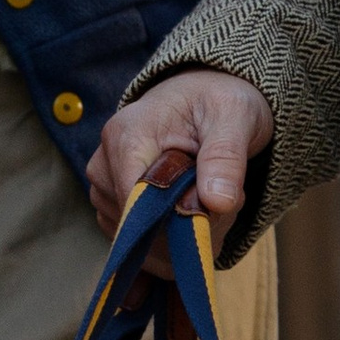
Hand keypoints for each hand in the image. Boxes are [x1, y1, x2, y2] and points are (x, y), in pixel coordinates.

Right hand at [89, 71, 273, 256]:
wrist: (206, 96)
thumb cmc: (217, 101)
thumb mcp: (234, 117)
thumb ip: (226, 156)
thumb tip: (217, 202)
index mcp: (126, 135)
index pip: (137, 204)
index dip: (179, 221)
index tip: (217, 212)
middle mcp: (104, 163)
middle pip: (141, 227)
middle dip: (189, 226)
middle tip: (226, 198)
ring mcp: (105, 188)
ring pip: (143, 241)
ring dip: (186, 234)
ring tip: (211, 196)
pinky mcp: (113, 205)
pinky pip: (143, 243)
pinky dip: (176, 238)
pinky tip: (195, 209)